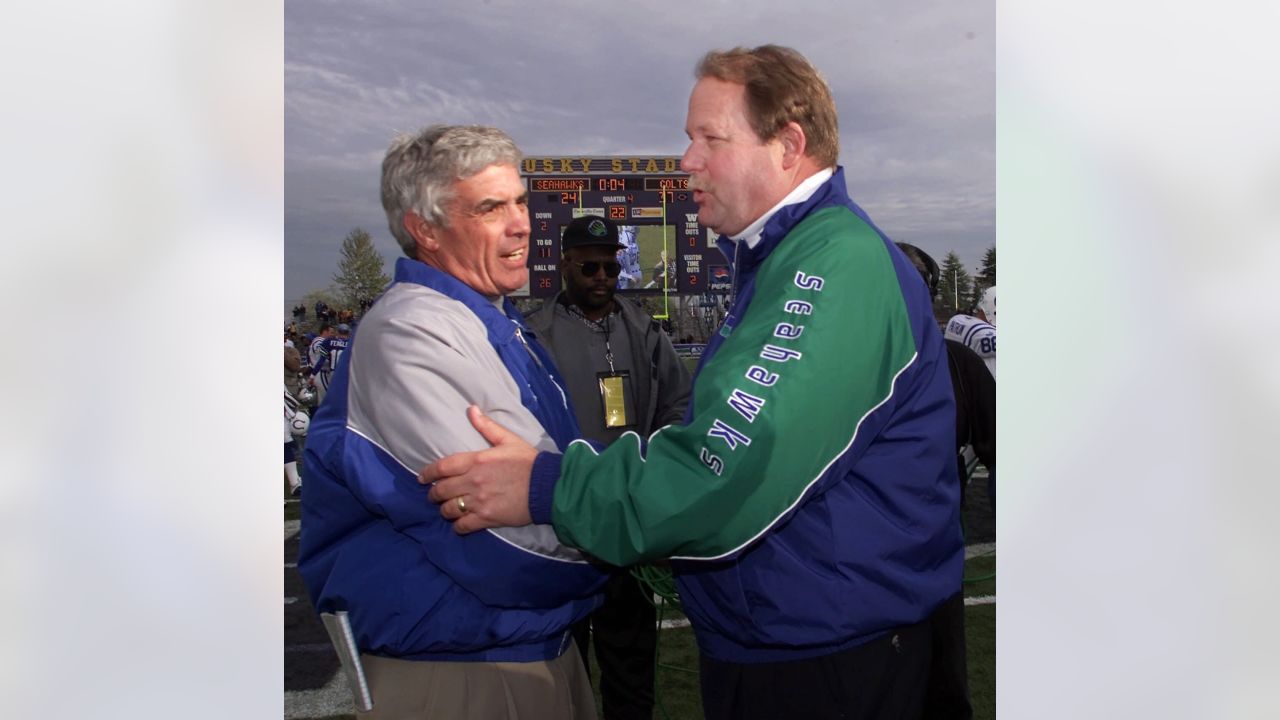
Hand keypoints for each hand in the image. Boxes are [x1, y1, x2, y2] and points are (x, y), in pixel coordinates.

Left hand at [420, 406, 537, 533]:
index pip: (442, 467)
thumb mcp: (508, 440)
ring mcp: (479, 501)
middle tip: (433, 495)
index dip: (428, 473)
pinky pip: (463, 526)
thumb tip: (471, 409)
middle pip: (441, 490)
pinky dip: (458, 526)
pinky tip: (459, 523)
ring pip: (449, 509)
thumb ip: (486, 426)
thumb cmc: (529, 462)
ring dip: (444, 510)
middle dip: (433, 494)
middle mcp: (474, 481)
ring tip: (447, 509)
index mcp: (476, 460)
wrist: (548, 486)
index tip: (422, 478)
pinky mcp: (487, 518)